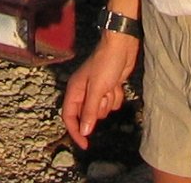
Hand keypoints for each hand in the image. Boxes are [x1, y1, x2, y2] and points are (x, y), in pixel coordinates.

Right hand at [61, 32, 139, 147]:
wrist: (121, 46)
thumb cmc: (106, 63)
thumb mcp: (97, 89)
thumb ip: (89, 111)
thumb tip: (84, 131)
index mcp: (74, 90)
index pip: (69, 116)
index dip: (75, 131)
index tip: (85, 144)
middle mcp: (83, 92)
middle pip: (87, 116)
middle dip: (98, 110)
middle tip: (104, 95)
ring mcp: (96, 91)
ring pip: (101, 111)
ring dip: (108, 102)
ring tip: (111, 86)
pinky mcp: (108, 89)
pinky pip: (112, 104)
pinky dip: (116, 97)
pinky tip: (117, 84)